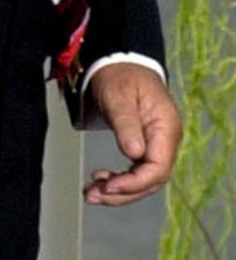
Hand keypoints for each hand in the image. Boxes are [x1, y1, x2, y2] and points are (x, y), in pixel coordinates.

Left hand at [83, 62, 181, 207]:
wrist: (120, 63)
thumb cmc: (120, 75)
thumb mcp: (118, 96)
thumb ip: (126, 124)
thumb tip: (135, 154)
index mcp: (165, 127)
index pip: (158, 168)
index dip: (135, 182)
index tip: (110, 186)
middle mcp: (166, 140)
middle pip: (151, 179)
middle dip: (123, 193)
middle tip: (93, 196)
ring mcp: (157, 144)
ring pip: (144, 180)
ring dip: (119, 191)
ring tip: (92, 193)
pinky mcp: (146, 146)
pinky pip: (137, 171)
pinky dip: (119, 180)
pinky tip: (102, 180)